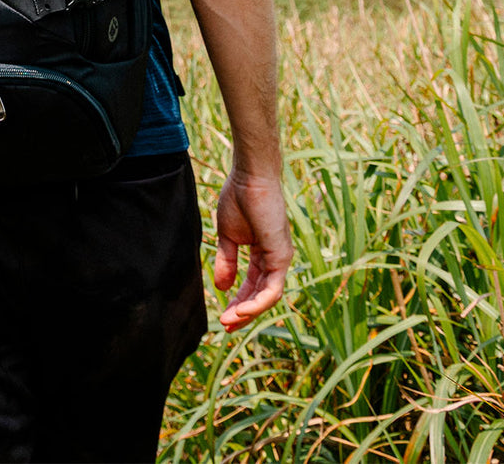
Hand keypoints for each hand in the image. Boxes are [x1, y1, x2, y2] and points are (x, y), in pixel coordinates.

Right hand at [213, 169, 291, 331]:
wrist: (249, 177)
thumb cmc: (238, 198)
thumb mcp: (227, 236)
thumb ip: (226, 262)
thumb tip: (221, 288)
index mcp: (263, 253)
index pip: (253, 285)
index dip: (238, 302)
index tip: (222, 316)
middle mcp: (276, 258)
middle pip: (262, 296)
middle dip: (243, 314)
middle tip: (225, 327)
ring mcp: (281, 258)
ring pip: (269, 297)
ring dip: (248, 313)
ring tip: (228, 321)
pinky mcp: (281, 256)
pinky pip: (272, 289)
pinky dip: (256, 303)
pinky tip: (239, 310)